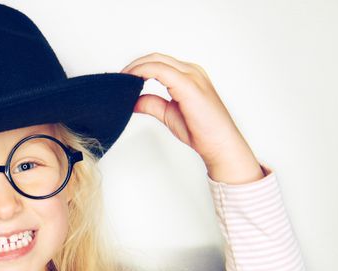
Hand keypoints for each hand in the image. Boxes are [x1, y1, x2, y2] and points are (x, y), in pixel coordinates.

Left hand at [121, 52, 254, 167]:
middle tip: (118, 80)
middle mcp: (191, 71)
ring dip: (136, 68)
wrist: (219, 145)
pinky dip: (143, 73)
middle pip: (156, 58)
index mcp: (189, 76)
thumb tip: (133, 100)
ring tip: (122, 82)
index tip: (122, 80)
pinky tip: (132, 83)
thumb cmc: (201, 131)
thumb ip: (151, 104)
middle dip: (134, 66)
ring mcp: (192, 76)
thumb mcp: (168, 114)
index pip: (158, 63)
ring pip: (156, 61)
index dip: (138, 68)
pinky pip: (160, 71)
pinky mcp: (189, 85)